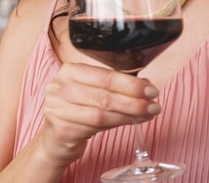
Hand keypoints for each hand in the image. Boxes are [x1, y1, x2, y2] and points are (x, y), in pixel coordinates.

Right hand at [40, 62, 160, 164]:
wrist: (55, 139)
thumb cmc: (78, 111)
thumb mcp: (94, 94)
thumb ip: (116, 88)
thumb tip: (145, 85)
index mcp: (69, 71)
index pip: (105, 76)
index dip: (130, 84)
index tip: (151, 90)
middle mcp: (60, 87)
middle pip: (104, 95)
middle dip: (133, 100)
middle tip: (153, 105)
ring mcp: (57, 108)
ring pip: (101, 112)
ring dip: (129, 114)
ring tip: (146, 115)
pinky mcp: (60, 129)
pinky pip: (95, 127)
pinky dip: (117, 124)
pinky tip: (130, 123)